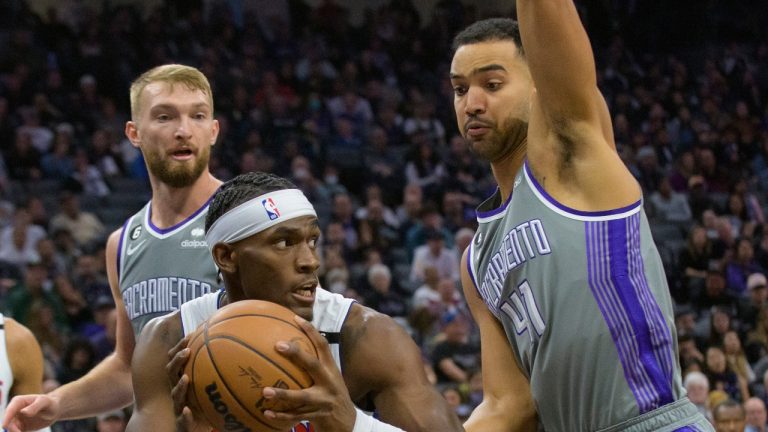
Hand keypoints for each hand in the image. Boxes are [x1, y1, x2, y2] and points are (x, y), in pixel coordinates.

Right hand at [2, 393, 59, 431]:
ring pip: (11, 428)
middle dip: (12, 429)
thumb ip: (35, 406)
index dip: (6, 419)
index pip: (9, 411)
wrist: (55, 409)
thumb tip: (24, 412)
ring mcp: (16, 419)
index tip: (6, 427)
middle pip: (8, 422)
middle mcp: (15, 410)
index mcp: (18, 401)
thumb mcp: (45, 402)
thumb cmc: (50, 403)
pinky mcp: (20, 427)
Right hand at [166, 335, 209, 431]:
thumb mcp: (211, 387)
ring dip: (180, 387)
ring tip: (185, 379)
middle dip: (177, 361)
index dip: (180, 348)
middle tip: (187, 351)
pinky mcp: (183, 423)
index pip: (177, 361)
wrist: (197, 429)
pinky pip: (182, 420)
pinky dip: (184, 416)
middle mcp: (178, 392)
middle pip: (171, 373)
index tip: (190, 335)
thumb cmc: (206, 405)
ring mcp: (179, 406)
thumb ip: (217, 371)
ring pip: (175, 395)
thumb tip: (233, 347)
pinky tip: (188, 411)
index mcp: (183, 381)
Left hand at [261, 316, 356, 430]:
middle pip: (312, 364)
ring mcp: (324, 400)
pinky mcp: (318, 416)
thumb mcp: (330, 379)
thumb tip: (292, 351)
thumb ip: (315, 367)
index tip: (295, 318)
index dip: (310, 331)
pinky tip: (267, 413)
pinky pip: (296, 416)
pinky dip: (281, 415)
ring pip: (301, 396)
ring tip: (265, 391)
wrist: (349, 424)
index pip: (322, 345)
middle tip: (278, 345)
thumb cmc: (333, 397)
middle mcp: (329, 382)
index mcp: (331, 370)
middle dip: (296, 354)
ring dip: (283, 394)